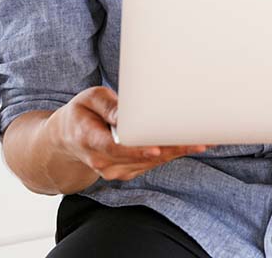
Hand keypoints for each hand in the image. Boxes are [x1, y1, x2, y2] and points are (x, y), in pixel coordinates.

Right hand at [45, 86, 208, 182]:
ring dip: (177, 152)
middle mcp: (103, 161)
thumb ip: (109, 106)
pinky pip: (153, 164)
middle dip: (169, 149)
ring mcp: (115, 170)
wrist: (68, 139)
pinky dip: (172, 154)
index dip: (137, 150)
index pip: (116, 149)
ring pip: (151, 162)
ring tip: (203, 141)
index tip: (156, 148)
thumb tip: (127, 114)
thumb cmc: (82, 113)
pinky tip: (192, 145)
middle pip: (141, 157)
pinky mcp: (128, 170)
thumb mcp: (89, 100)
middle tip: (197, 140)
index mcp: (90, 140)